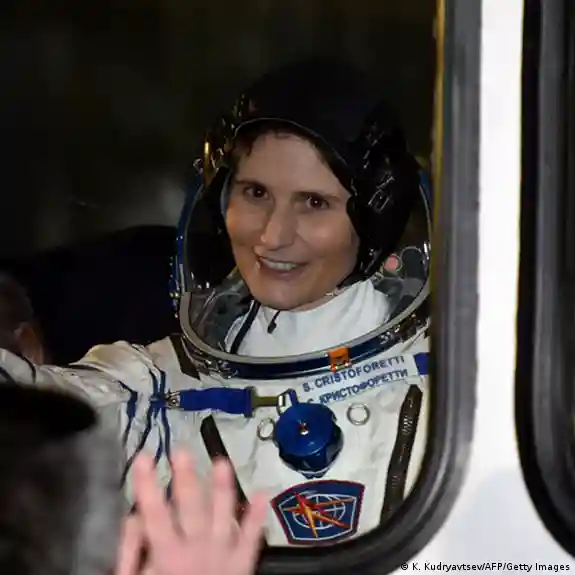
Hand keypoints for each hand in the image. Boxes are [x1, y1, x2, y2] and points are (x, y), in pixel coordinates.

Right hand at [114, 450, 268, 574]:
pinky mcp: (241, 566)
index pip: (154, 513)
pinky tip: (264, 493)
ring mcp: (222, 556)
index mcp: (166, 555)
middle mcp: (196, 551)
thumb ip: (131, 553)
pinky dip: (258, 517)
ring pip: (223, 516)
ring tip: (222, 461)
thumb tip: (134, 518)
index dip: (147, 484)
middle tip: (181, 450)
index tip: (143, 456)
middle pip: (190, 507)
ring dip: (223, 488)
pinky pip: (252, 540)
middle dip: (185, 476)